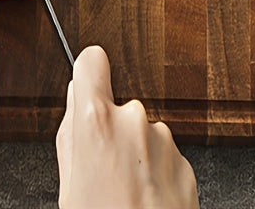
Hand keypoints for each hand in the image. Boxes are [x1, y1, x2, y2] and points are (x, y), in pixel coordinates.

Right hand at [56, 46, 198, 208]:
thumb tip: (77, 101)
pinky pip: (163, 156)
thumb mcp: (67, 183)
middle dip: (110, 129)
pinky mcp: (186, 163)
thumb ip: (71, 133)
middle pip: (117, 105)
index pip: (91, 60)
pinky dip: (156, 173)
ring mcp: (164, 141)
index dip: (87, 71)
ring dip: (135, 154)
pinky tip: (145, 201)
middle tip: (101, 170)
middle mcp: (133, 120)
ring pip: (142, 133)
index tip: (87, 80)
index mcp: (97, 121)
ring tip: (124, 194)